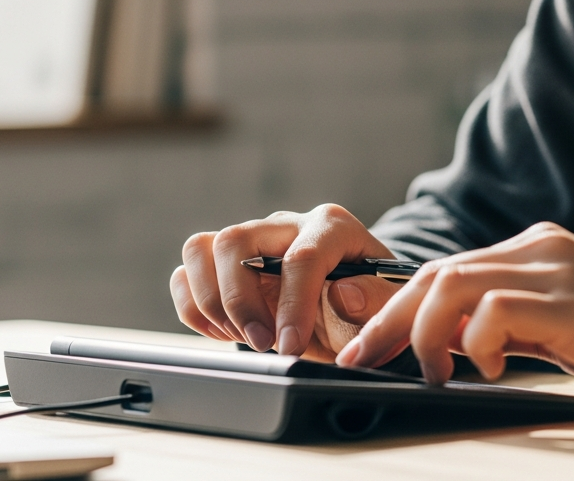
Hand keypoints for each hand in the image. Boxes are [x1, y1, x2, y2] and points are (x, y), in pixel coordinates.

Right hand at [170, 204, 400, 359]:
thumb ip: (372, 301)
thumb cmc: (370, 305)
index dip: (293, 304)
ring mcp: (252, 241)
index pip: (302, 256)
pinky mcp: (226, 263)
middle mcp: (286, 225)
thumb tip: (343, 293)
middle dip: (241, 300)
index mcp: (332, 227)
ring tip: (242, 335)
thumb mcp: (386, 308)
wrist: (353, 311)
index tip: (292, 347)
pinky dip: (193, 307)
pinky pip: (187, 272)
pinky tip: (224, 331)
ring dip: (212, 301)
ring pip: (203, 249)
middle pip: (236, 240)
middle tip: (261, 342)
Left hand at [337, 223, 573, 410]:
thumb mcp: (566, 328)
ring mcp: (556, 271)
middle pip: (436, 272)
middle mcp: (537, 249)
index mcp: (534, 250)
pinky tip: (487, 368)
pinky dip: (475, 340)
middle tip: (364, 360)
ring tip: (428, 372)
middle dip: (389, 318)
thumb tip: (455, 344)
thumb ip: (513, 324)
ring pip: (454, 282)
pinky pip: (497, 307)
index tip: (368, 344)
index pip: (446, 269)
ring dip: (424, 330)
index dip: (398, 306)